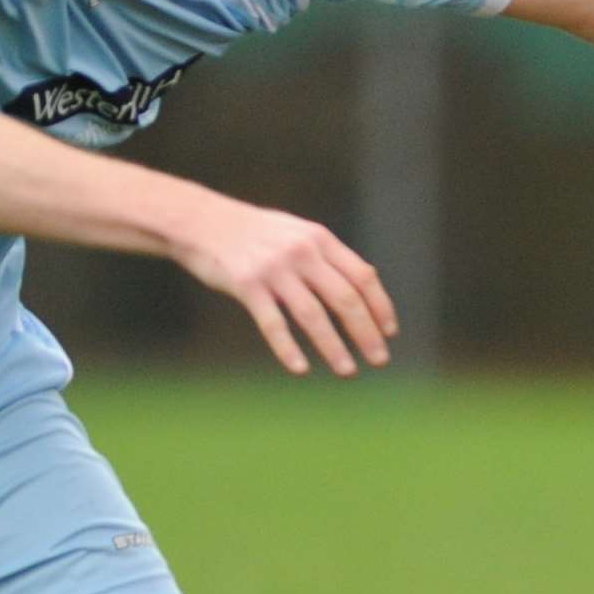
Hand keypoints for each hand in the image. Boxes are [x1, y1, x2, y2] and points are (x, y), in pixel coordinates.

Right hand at [175, 200, 398, 376]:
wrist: (204, 222)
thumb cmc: (256, 233)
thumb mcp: (297, 233)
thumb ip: (326, 256)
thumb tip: (363, 286)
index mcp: (320, 239)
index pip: (362, 276)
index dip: (380, 306)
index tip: (390, 332)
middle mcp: (302, 252)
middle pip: (345, 298)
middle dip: (366, 333)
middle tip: (379, 360)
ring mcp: (274, 269)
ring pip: (313, 316)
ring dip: (334, 348)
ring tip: (348, 372)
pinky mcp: (246, 285)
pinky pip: (273, 324)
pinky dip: (289, 349)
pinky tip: (301, 369)